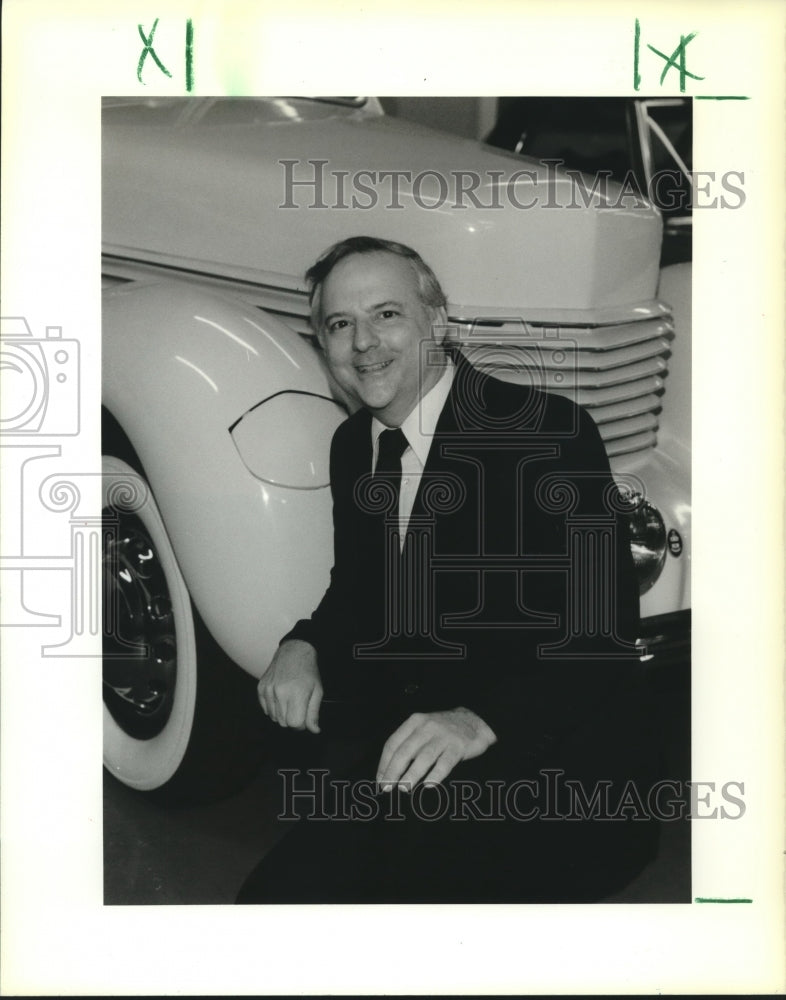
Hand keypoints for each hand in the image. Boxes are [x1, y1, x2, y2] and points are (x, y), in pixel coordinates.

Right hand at [257, 640, 322, 732]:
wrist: (294, 652)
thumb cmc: (308, 671)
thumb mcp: (317, 691)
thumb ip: (314, 713)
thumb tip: (314, 730)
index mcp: (296, 694)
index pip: (294, 723)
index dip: (301, 725)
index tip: (304, 717)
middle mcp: (280, 692)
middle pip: (284, 722)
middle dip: (292, 720)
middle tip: (299, 707)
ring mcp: (268, 690)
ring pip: (274, 717)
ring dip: (282, 714)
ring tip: (290, 700)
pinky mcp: (261, 688)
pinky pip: (265, 709)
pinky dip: (273, 708)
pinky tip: (281, 697)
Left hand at [376, 707, 496, 789]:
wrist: (474, 721)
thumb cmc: (442, 730)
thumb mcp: (422, 728)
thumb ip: (408, 743)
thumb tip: (388, 770)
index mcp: (414, 722)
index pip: (393, 743)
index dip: (384, 763)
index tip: (381, 780)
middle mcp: (427, 727)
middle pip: (405, 751)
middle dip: (394, 771)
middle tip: (387, 788)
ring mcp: (443, 736)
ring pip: (424, 758)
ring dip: (412, 775)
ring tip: (404, 788)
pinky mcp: (458, 746)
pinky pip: (445, 763)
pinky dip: (436, 775)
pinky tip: (428, 785)